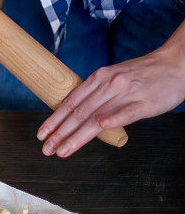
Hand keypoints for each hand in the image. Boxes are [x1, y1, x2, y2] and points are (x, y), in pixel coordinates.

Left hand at [37, 44, 184, 157]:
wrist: (175, 63)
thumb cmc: (144, 73)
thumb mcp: (114, 76)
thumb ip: (98, 92)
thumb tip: (78, 109)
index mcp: (99, 77)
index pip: (71, 102)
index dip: (54, 119)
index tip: (42, 134)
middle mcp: (108, 84)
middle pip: (78, 112)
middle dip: (59, 132)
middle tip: (46, 148)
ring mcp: (125, 93)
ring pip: (95, 117)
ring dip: (75, 136)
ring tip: (61, 150)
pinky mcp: (144, 103)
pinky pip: (125, 114)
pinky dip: (110, 121)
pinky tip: (96, 131)